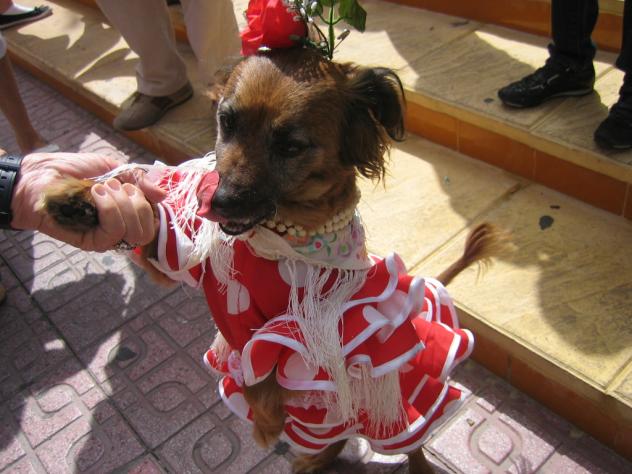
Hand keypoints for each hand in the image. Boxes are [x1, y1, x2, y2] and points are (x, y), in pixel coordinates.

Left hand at [11, 152, 166, 251]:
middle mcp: (121, 228)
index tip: (137, 187)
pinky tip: (96, 194)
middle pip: (149, 230)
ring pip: (135, 232)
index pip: (154, 220)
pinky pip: (115, 230)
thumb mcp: (114, 168)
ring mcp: (108, 237)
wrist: (41, 175)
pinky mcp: (93, 242)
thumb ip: (139, 181)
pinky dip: (109, 208)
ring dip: (122, 203)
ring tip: (102, 188)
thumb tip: (163, 195)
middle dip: (139, 203)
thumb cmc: (73, 170)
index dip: (152, 205)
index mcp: (128, 212)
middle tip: (119, 187)